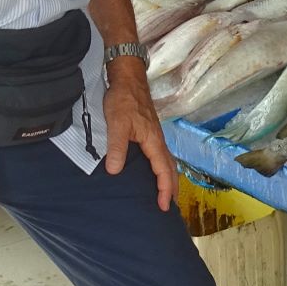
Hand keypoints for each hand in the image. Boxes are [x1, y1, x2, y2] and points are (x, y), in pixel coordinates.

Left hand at [103, 58, 176, 210]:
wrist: (129, 78)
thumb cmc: (124, 99)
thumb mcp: (117, 124)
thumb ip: (116, 147)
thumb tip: (115, 171)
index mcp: (154, 142)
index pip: (164, 171)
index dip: (164, 190)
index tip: (163, 207)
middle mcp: (159, 141)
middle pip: (171, 169)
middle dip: (172, 189)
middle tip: (170, 207)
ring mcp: (156, 136)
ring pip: (168, 162)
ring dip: (169, 179)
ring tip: (166, 194)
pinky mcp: (150, 132)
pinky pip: (162, 156)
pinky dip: (163, 169)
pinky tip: (155, 171)